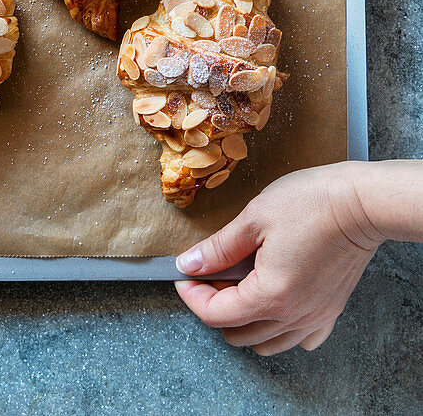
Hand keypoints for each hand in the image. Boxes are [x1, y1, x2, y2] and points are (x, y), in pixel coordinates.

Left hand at [174, 163, 382, 355]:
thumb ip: (219, 248)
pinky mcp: (331, 309)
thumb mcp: (254, 218)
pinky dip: (281, 329)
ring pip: (267, 342)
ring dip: (244, 321)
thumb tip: (189, 264)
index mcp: (270, 296)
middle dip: (214, 306)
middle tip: (209, 273)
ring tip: (238, 285)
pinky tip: (274, 302)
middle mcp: (293, 316)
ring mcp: (315, 316)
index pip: (216, 315)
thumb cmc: (311, 203)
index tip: (183, 275)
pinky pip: (301, 338)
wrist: (362, 203)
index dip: (191, 296)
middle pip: (238, 334)